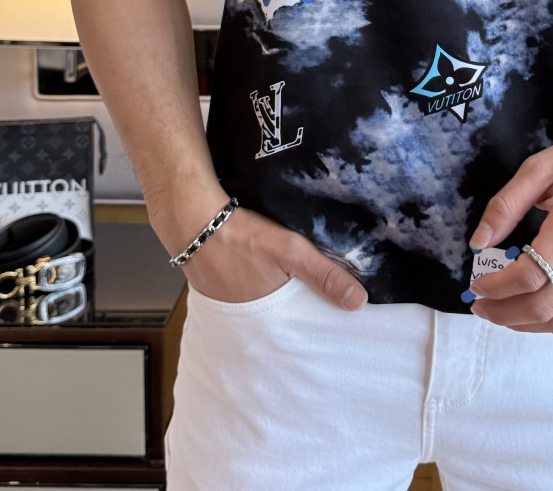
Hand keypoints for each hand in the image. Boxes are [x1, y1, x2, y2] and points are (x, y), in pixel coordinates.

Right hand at [150, 184, 368, 310]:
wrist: (194, 219)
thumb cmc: (241, 236)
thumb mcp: (290, 252)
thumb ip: (324, 276)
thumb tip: (358, 302)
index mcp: (266, 319)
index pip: (299, 332)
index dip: (317, 327)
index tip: (339, 324)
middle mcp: (247, 320)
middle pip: (283, 322)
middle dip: (302, 315)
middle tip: (327, 308)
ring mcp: (232, 305)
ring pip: (266, 308)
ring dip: (282, 301)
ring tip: (303, 291)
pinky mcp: (222, 289)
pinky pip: (249, 295)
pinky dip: (262, 289)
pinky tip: (271, 275)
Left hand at [466, 125, 552, 333]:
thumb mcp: (537, 169)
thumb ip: (504, 206)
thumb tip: (477, 243)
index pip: (530, 274)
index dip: (497, 287)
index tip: (476, 285)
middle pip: (546, 305)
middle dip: (505, 313)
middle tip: (481, 306)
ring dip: (529, 324)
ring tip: (504, 312)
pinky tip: (537, 313)